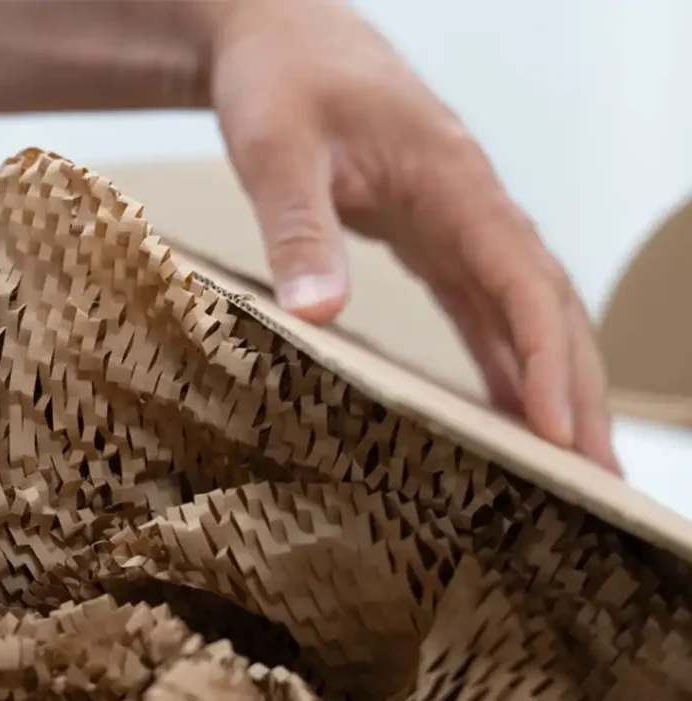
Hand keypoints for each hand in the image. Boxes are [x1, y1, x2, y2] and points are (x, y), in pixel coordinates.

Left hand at [208, 0, 618, 470]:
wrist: (282, 36)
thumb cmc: (282, 82)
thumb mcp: (278, 150)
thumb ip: (300, 228)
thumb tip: (320, 315)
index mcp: (451, 181)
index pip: (520, 278)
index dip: (545, 356)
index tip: (559, 431)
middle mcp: (472, 206)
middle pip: (547, 304)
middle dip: (579, 390)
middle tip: (601, 477)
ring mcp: (459, 223)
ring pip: (528, 311)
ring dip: (556, 385)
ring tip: (578, 464)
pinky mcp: (435, 238)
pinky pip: (487, 308)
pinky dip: (509, 360)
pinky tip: (517, 411)